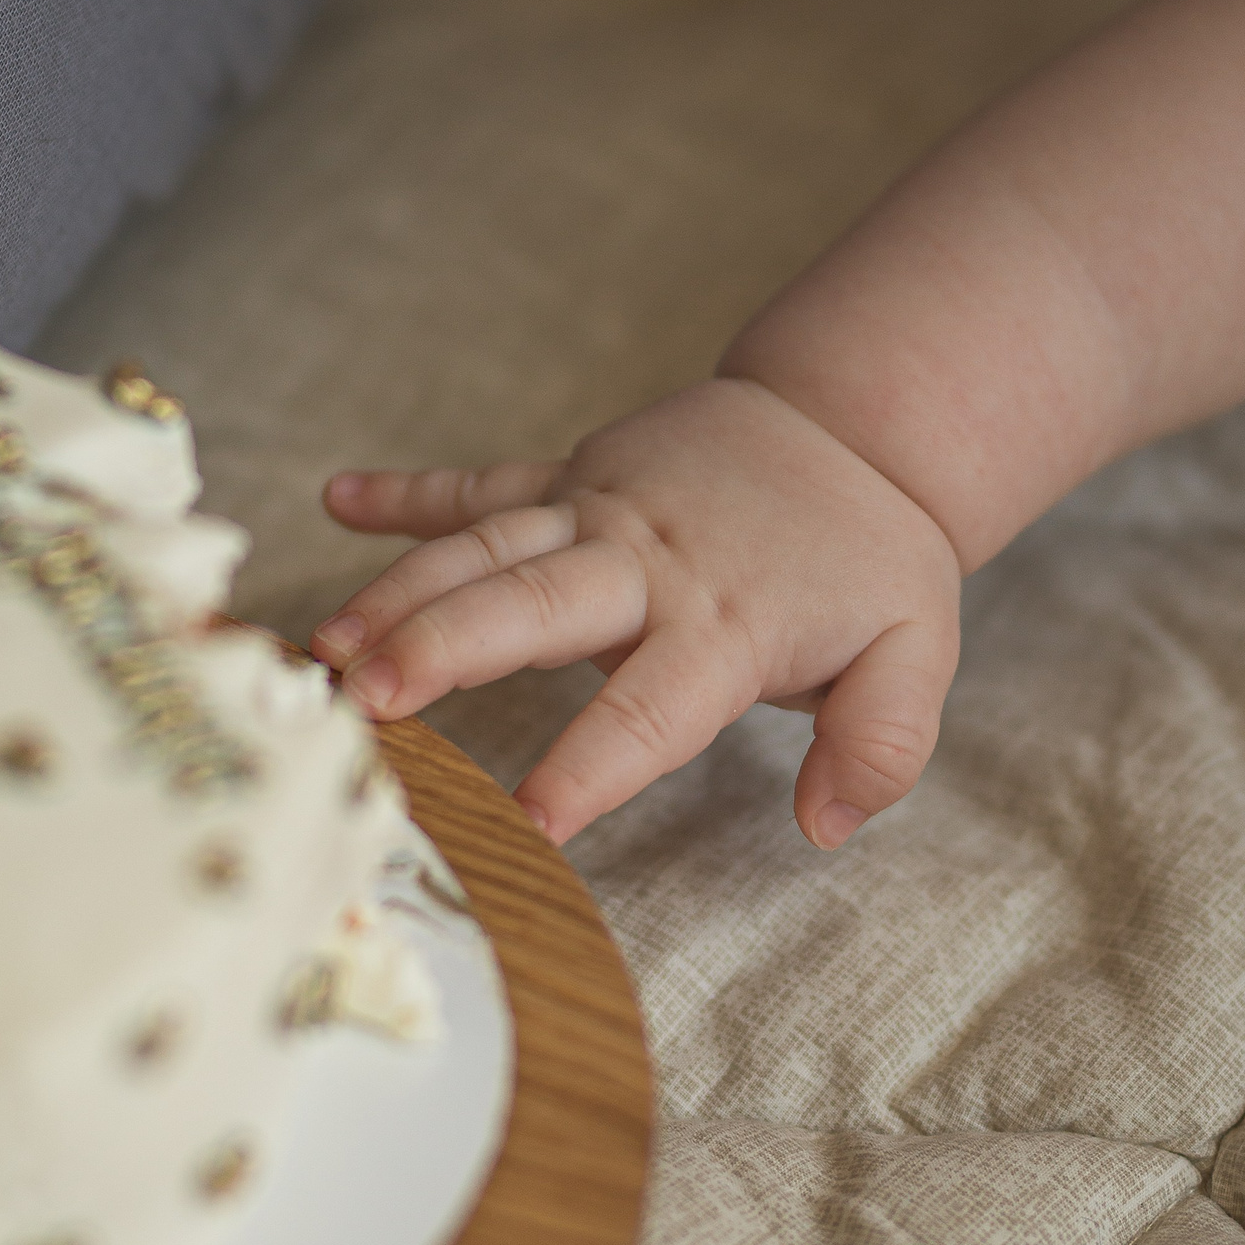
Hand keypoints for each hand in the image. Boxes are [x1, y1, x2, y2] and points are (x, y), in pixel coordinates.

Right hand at [312, 376, 961, 846]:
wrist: (858, 420)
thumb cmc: (873, 559)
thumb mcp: (918, 655)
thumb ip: (880, 745)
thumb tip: (824, 824)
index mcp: (725, 623)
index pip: (649, 709)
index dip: (591, 766)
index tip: (530, 823)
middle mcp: (647, 562)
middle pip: (531, 608)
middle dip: (441, 651)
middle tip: (364, 703)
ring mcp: (600, 508)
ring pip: (485, 548)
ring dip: (399, 593)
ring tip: (326, 649)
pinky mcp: (575, 473)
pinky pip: (482, 483)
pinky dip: (408, 492)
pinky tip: (336, 499)